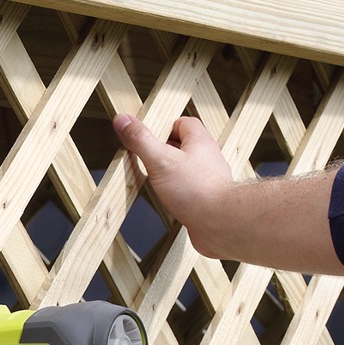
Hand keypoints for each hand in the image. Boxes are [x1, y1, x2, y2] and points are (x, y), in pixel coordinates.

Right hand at [112, 114, 235, 257]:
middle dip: (165, 149)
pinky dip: (179, 190)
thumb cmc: (196, 191)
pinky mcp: (208, 197)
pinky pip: (192, 187)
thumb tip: (123, 120)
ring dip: (172, 171)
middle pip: (185, 144)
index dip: (164, 126)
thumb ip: (141, 140)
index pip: (183, 122)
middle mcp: (208, 157)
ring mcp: (210, 177)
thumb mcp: (160, 160)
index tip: (148, 135)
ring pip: (188, 167)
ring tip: (156, 178)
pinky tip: (169, 198)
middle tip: (148, 156)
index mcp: (199, 141)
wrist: (220, 224)